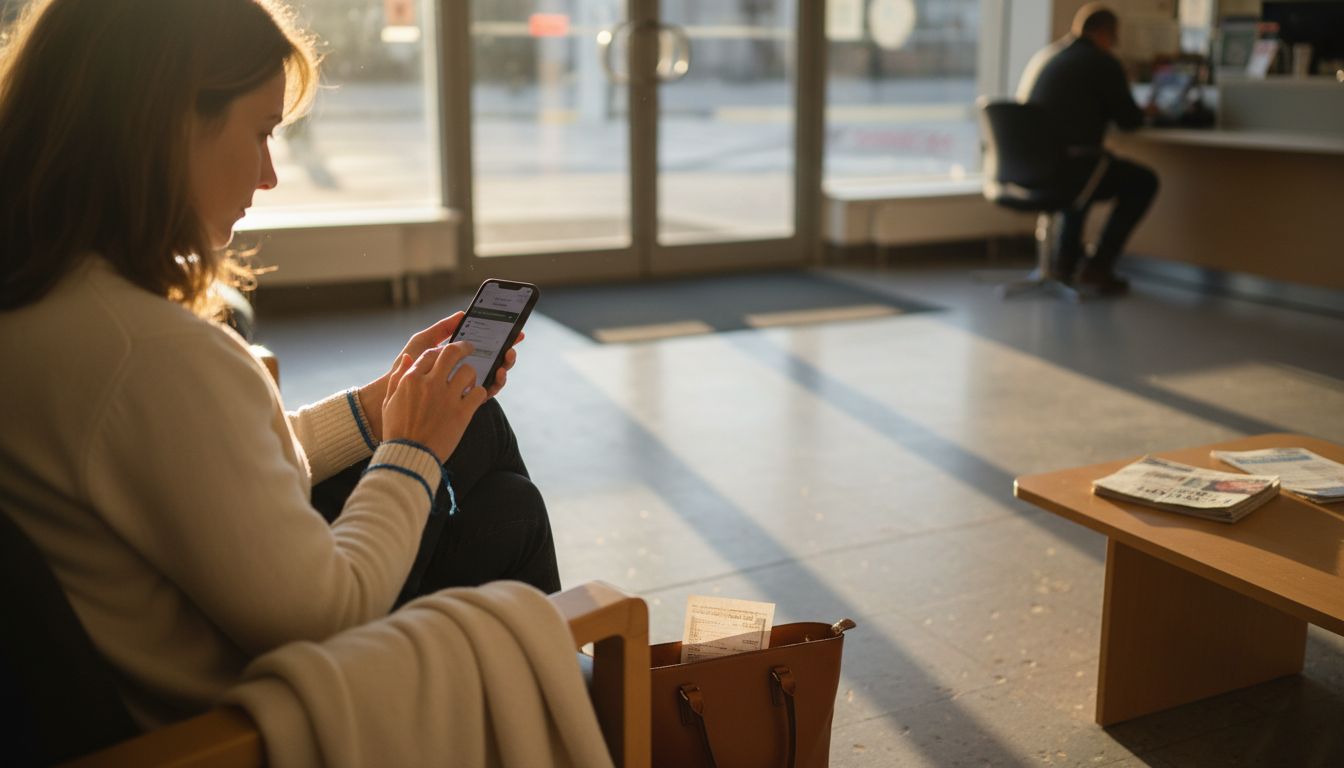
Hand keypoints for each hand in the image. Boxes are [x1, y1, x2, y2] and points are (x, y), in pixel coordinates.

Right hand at [357, 316, 523, 440]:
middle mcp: (430, 384)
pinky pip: (479, 393)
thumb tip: (408, 358)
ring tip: (470, 380)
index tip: (447, 353)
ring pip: (468, 371)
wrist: (409, 456)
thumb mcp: (389, 402)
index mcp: (411, 380)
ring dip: (471, 374)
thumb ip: (398, 378)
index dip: (441, 351)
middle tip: (470, 348)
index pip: (430, 354)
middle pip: (452, 353)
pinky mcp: (462, 413)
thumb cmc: (397, 430)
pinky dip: (479, 393)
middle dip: (464, 347)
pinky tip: (475, 397)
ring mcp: (447, 398)